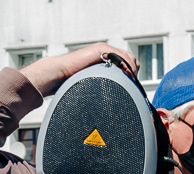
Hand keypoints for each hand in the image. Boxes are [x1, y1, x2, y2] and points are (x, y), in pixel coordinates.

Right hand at [20, 42, 138, 96]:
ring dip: (132, 71)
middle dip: (134, 73)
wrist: (58, 75)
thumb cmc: (73, 84)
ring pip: (129, 58)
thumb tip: (120, 104)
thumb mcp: (96, 85)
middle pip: (132, 60)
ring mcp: (104, 50)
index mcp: (106, 61)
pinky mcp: (100, 49)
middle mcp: (106, 54)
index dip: (133, 75)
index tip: (133, 89)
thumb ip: (107, 87)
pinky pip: (121, 56)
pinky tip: (125, 76)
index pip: (129, 65)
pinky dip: (126, 66)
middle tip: (133, 87)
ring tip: (129, 84)